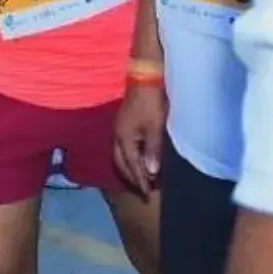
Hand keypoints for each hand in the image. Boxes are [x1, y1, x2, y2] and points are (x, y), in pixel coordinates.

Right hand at [112, 82, 166, 196]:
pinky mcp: (122, 125)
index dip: (140, 180)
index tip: (147, 194)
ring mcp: (118, 130)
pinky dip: (130, 159)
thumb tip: (151, 172)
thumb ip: (152, 151)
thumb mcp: (155, 128)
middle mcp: (117, 136)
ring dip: (130, 168)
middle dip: (132, 177)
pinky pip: (123, 149)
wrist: (144, 79)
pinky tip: (139, 160)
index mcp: (124, 138)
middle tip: (145, 189)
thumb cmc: (151, 104)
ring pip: (121, 156)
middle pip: (121, 163)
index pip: (132, 166)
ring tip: (143, 178)